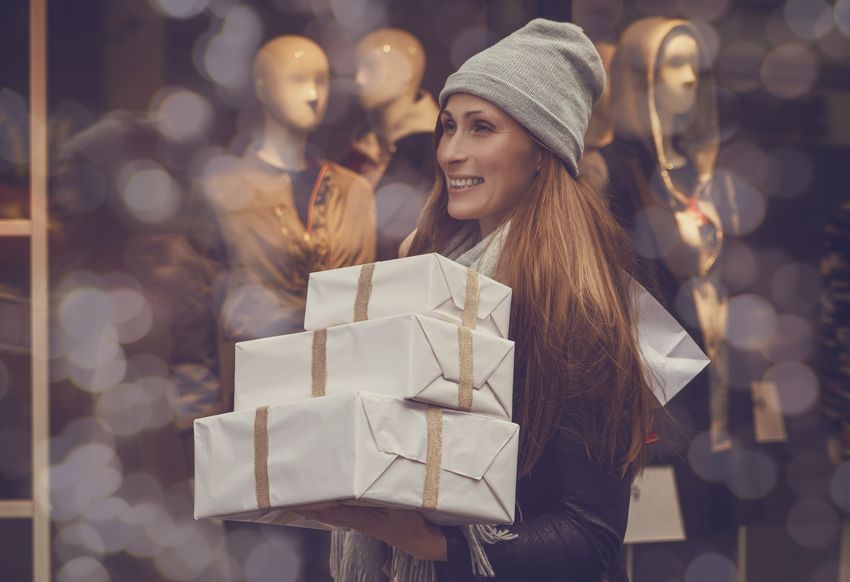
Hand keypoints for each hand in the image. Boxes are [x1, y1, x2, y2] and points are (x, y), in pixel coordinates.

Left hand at [297, 504, 446, 560]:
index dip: (313, 503)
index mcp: (361, 518)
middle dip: (309, 506)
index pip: (330, 509)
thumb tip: (359, 488)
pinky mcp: (367, 524)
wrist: (420, 541)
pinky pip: (343, 517)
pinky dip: (330, 511)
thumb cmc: (410, 524)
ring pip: (333, 516)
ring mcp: (362, 524)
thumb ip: (378, 497)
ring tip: (302, 503)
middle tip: (290, 500)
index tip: (297, 497)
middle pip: (327, 513)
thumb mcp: (396, 507)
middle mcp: (357, 521)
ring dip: (318, 509)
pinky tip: (328, 509)